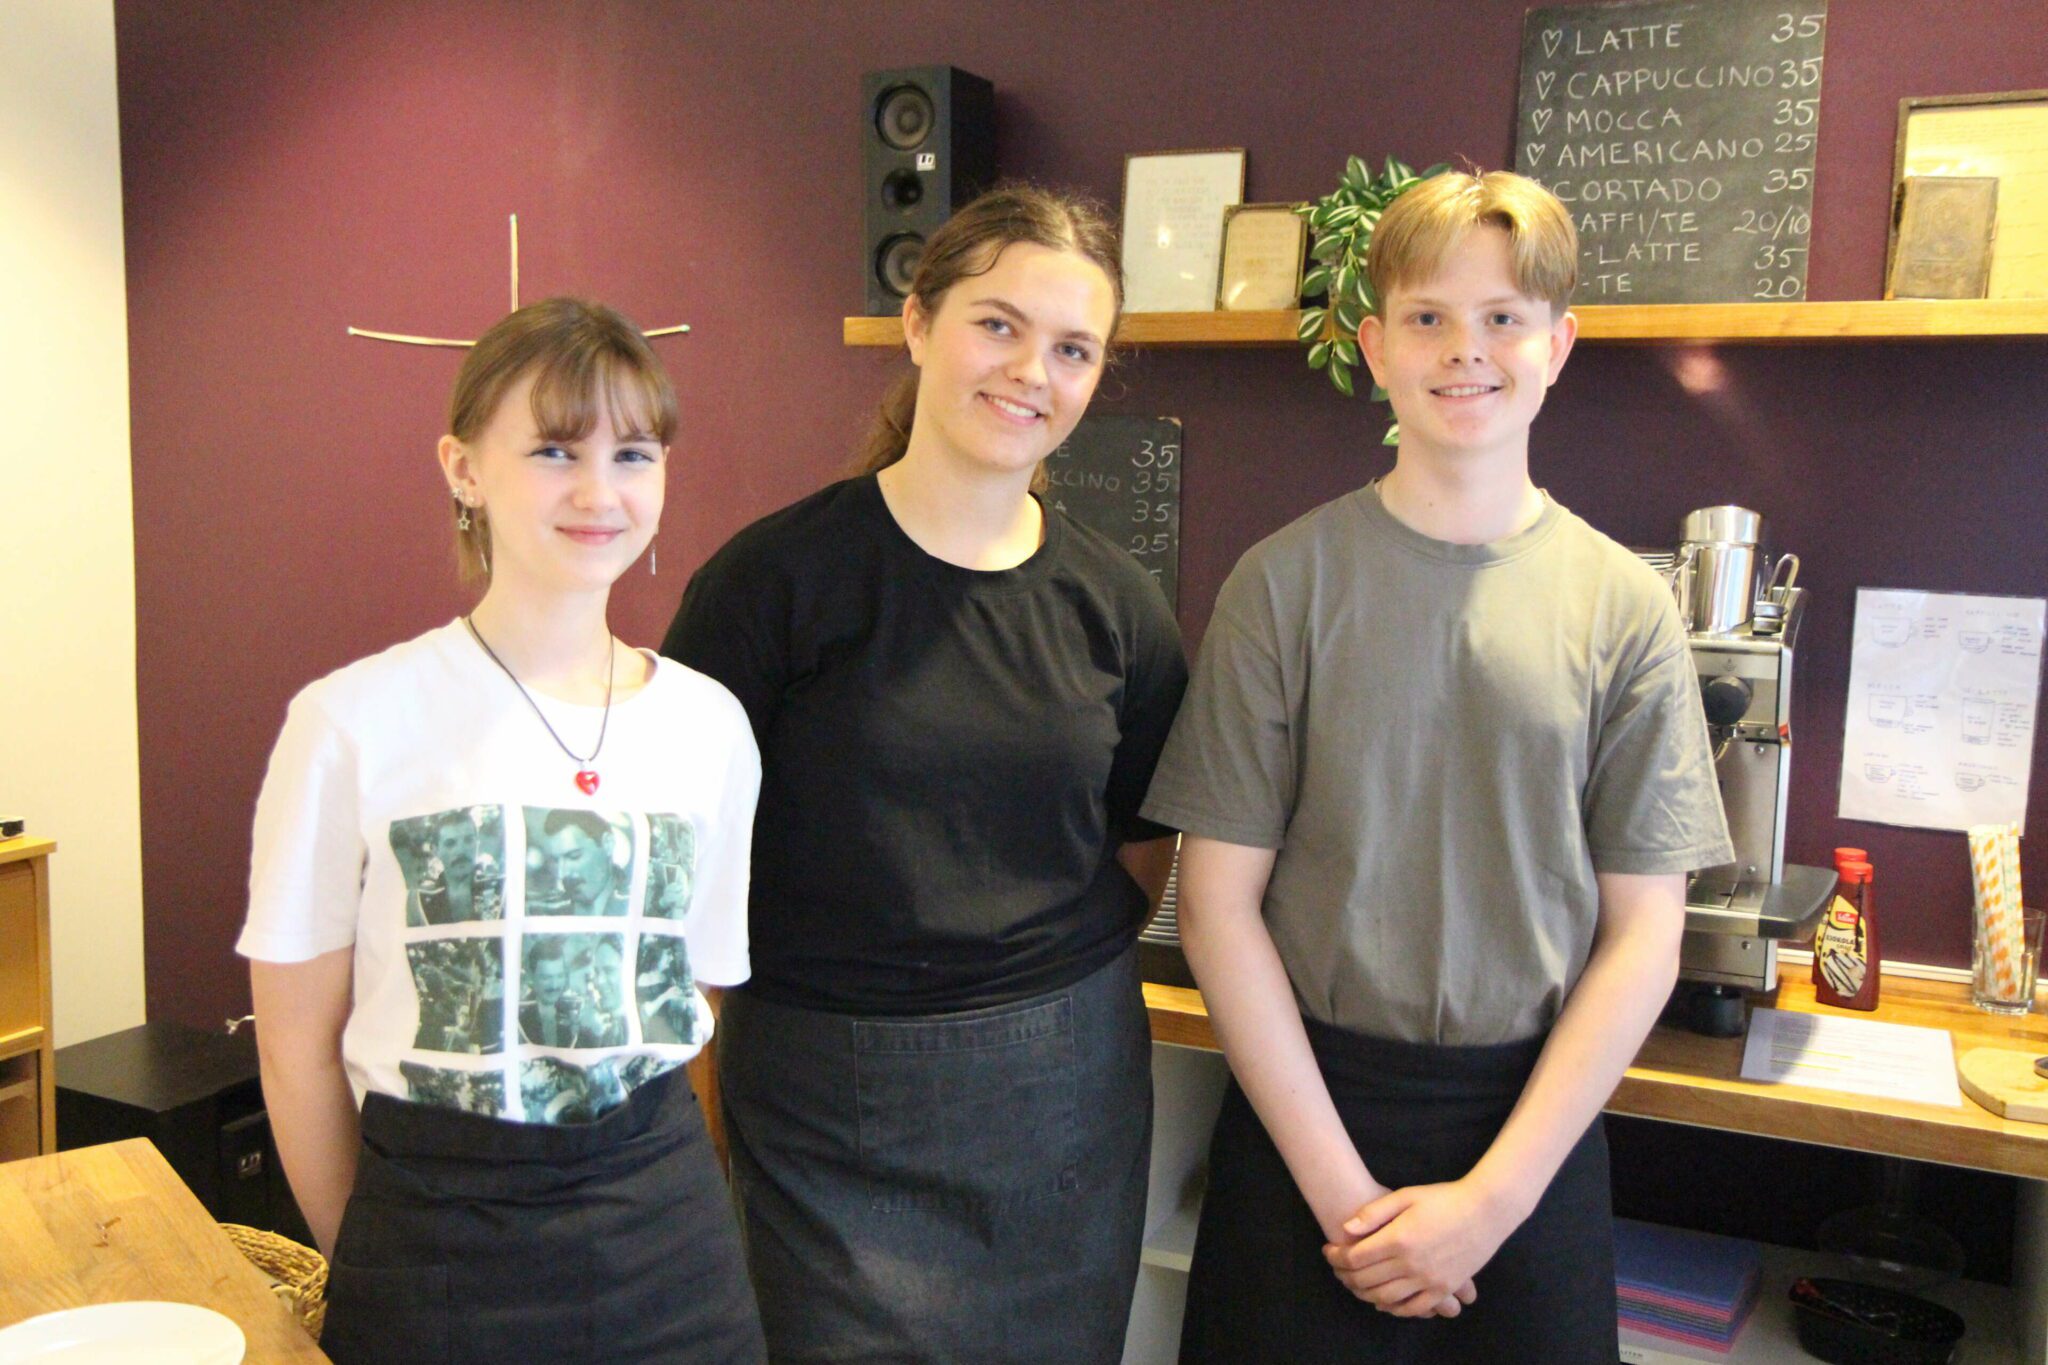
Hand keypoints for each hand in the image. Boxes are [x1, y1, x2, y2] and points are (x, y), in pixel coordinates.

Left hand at [1323, 1180, 1519, 1315]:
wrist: (1486, 1211)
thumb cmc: (1444, 1198)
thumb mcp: (1406, 1195)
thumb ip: (1374, 1212)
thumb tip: (1346, 1228)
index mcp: (1399, 1239)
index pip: (1356, 1257)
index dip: (1337, 1256)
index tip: (1329, 1249)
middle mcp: (1412, 1264)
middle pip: (1366, 1280)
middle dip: (1345, 1275)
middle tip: (1336, 1268)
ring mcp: (1429, 1280)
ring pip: (1385, 1298)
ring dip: (1364, 1294)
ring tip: (1355, 1283)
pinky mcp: (1444, 1289)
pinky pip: (1414, 1309)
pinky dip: (1394, 1309)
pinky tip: (1384, 1302)